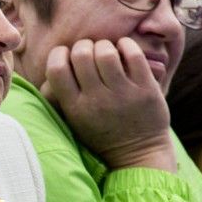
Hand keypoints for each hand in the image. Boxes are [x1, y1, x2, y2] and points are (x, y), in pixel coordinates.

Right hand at [43, 37, 175, 170]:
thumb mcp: (74, 121)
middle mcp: (97, 100)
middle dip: (83, 46)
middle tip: (89, 52)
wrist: (138, 155)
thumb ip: (60, 95)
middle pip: (81, 54)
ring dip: (104, 45)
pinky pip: (133, 54)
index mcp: (75, 108)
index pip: (57, 68)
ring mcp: (123, 94)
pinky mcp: (146, 89)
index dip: (59, 54)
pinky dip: (126, 45)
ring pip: (106, 51)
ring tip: (106, 52)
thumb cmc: (101, 134)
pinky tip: (123, 49)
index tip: (66, 55)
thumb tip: (55, 62)